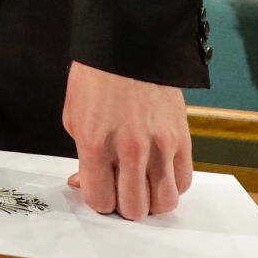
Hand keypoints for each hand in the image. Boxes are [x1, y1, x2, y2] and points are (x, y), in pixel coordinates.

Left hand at [62, 60, 191, 219]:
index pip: (100, 200)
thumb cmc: (96, 79)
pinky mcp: (182, 139)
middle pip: (134, 210)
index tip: (98, 190)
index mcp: (96, 143)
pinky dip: (171, 185)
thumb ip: (81, 155)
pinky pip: (183, 182)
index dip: (98, 200)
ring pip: (164, 203)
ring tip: (141, 185)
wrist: (128, 47)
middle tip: (120, 190)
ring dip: (151, 200)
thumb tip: (84, 182)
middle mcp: (130, 149)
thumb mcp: (73, 116)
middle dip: (124, 205)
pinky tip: (158, 172)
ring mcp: (160, 145)